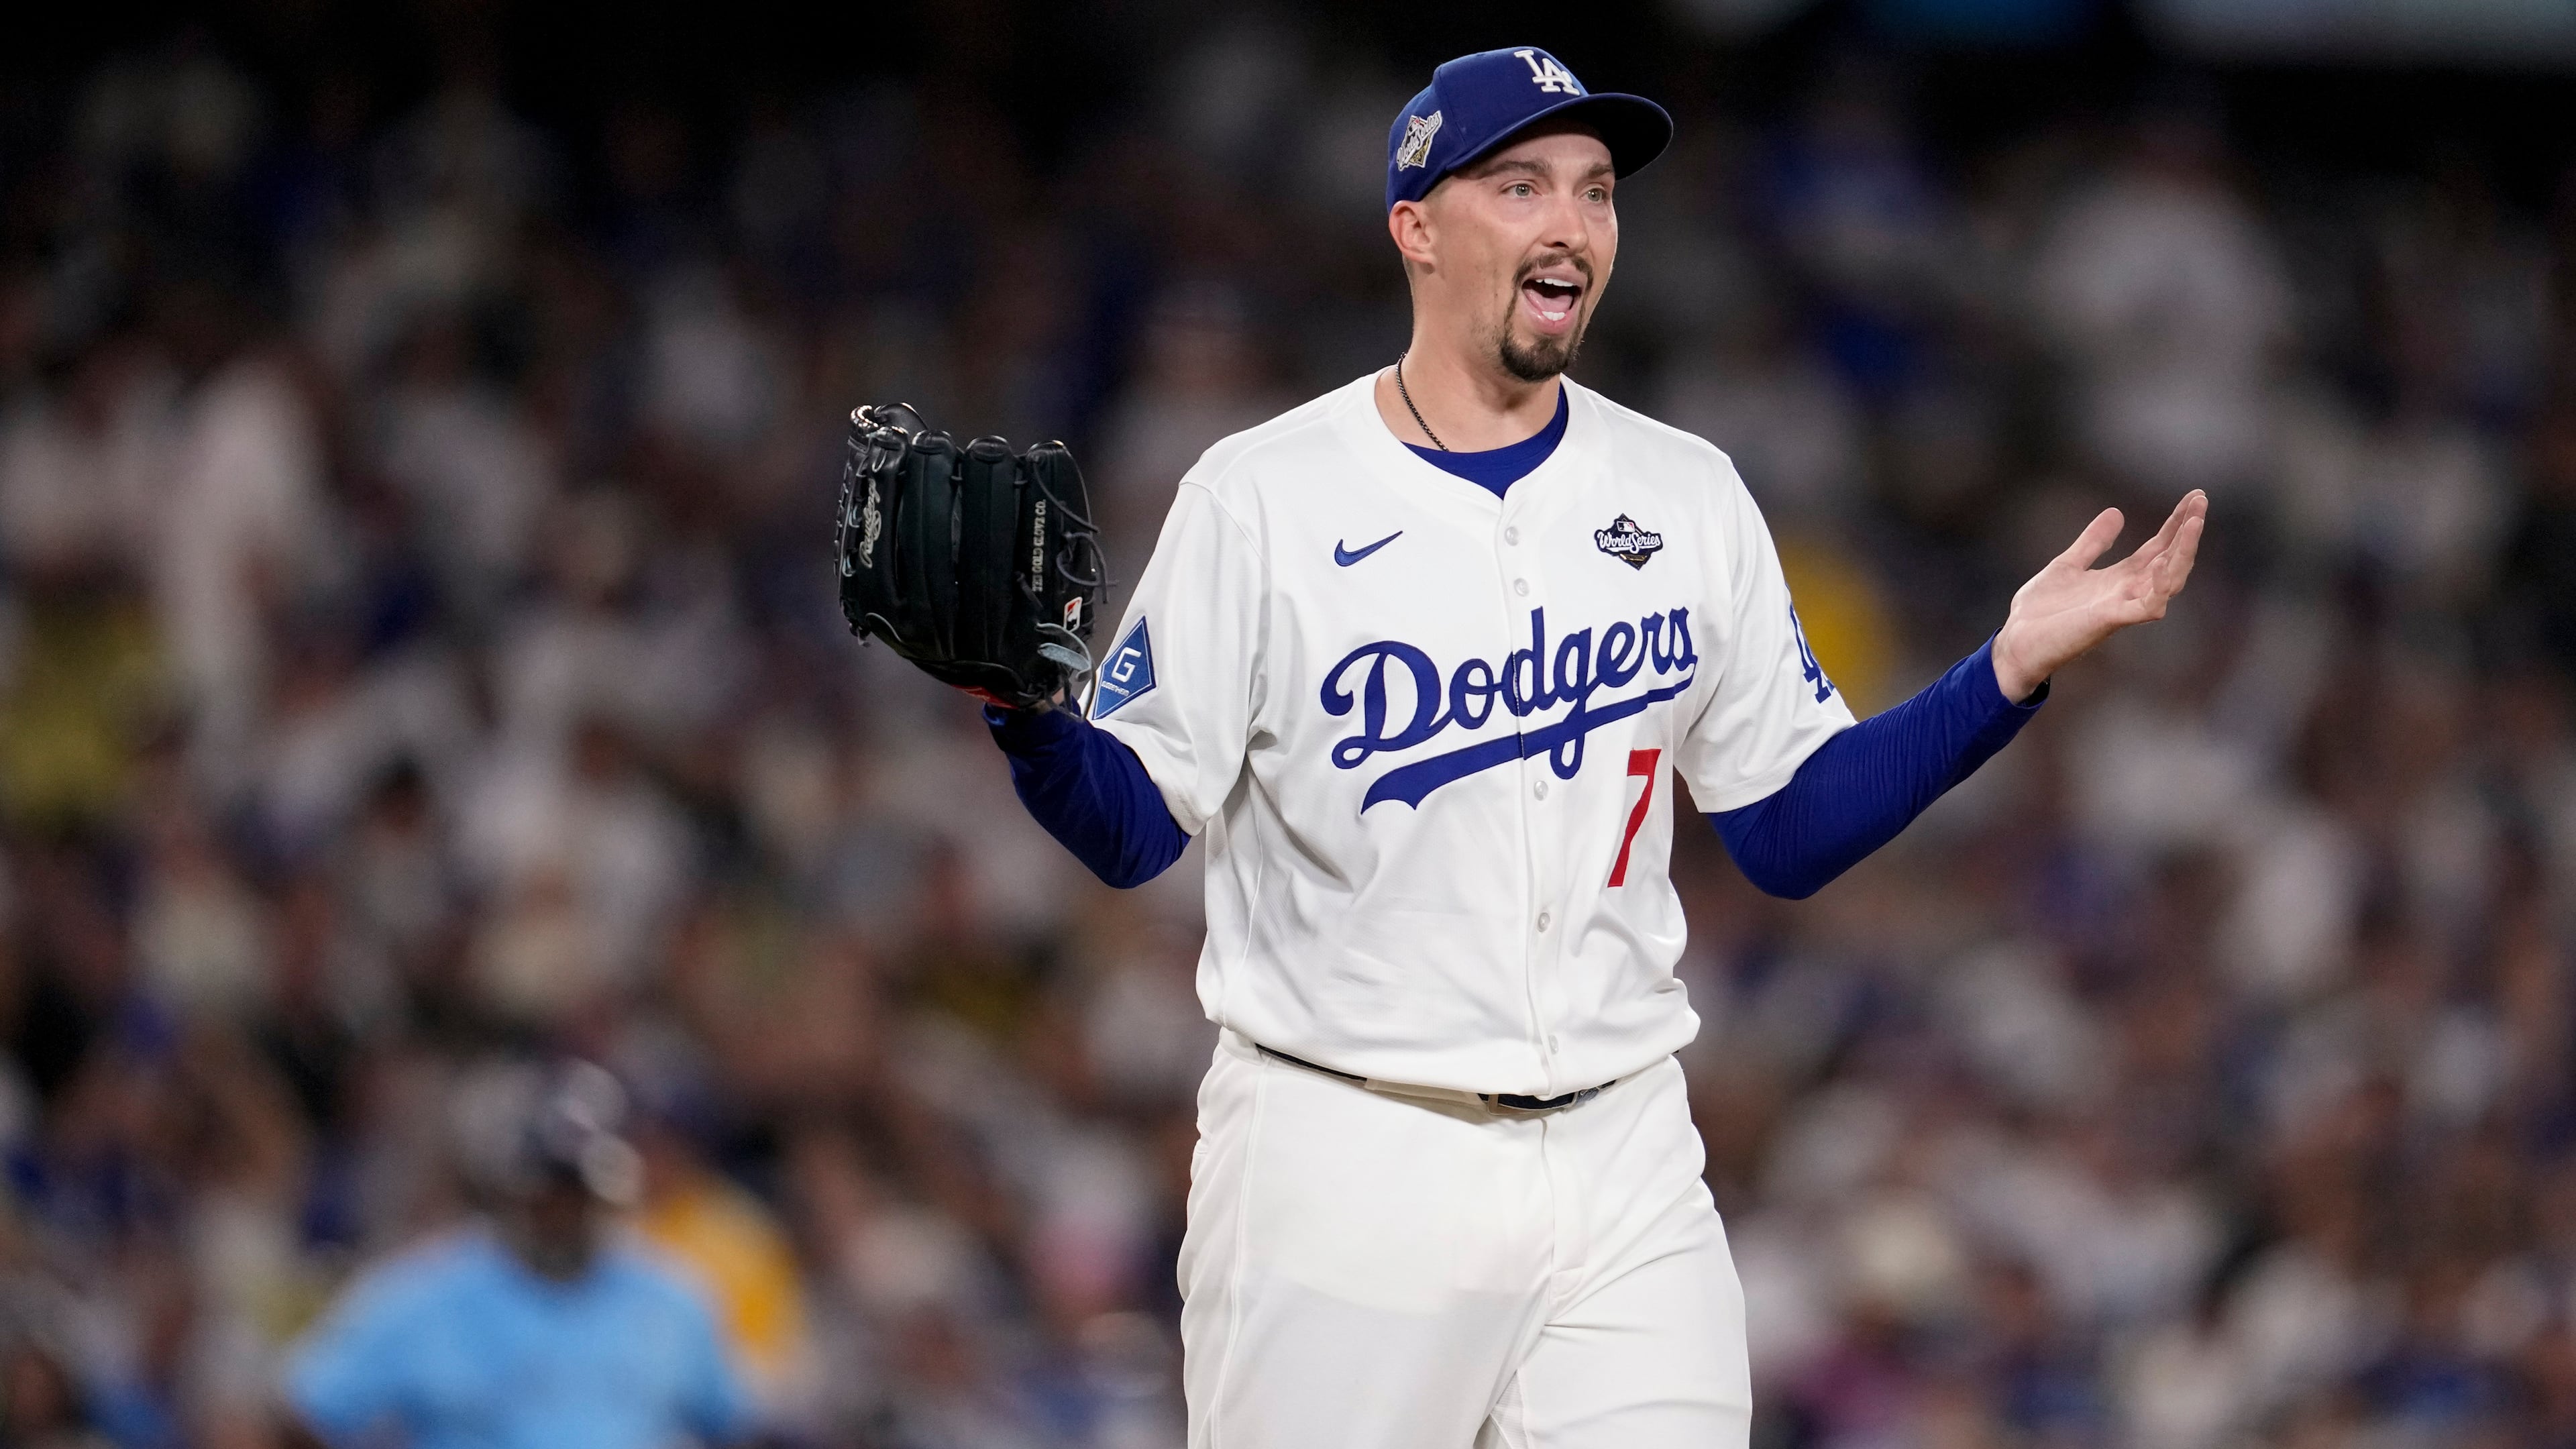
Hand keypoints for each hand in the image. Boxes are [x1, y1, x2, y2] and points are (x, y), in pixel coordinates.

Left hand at [1991, 491, 2206, 702]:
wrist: (2016, 641)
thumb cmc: (2040, 611)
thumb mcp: (2068, 564)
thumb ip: (2093, 542)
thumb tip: (2116, 512)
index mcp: (2120, 579)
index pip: (2158, 547)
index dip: (2176, 523)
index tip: (2194, 496)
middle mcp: (2128, 592)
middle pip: (2171, 559)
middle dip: (2188, 531)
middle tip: (2201, 500)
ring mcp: (2123, 607)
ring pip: (2169, 580)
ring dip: (2183, 551)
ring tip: (2194, 522)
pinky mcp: (2110, 620)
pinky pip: (2147, 606)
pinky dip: (2158, 586)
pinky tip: (2162, 562)